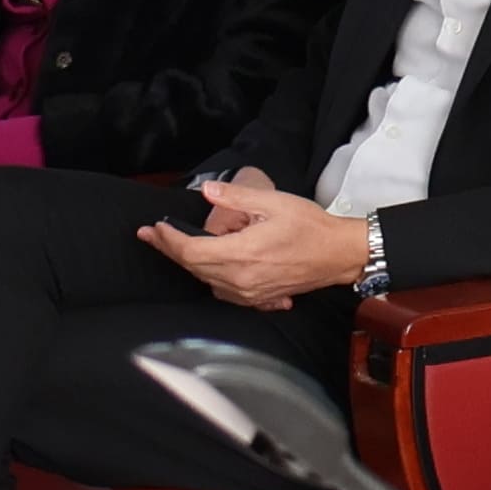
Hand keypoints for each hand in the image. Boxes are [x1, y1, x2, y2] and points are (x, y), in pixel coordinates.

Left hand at [140, 169, 372, 311]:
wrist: (339, 254)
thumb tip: (208, 192)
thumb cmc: (311, 227)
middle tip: (152, 236)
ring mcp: (249, 292)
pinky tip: (207, 267)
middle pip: (193, 267)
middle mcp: (241, 279)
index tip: (158, 227)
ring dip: (187, 264)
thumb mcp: (273, 202)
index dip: (169, 240)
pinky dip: (209, 278)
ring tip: (173, 247)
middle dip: (169, 250)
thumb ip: (236, 197)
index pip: (191, 252)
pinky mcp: (258, 297)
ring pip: (205, 280)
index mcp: (241, 254)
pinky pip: (223, 292)